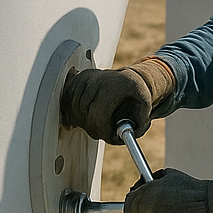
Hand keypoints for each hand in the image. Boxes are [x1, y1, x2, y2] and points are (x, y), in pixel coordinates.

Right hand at [60, 58, 174, 143]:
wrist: (127, 77)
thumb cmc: (136, 93)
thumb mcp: (145, 106)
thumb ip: (141, 124)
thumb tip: (129, 136)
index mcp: (117, 85)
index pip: (99, 113)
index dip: (102, 129)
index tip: (108, 135)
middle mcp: (98, 79)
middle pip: (85, 113)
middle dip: (93, 128)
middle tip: (102, 132)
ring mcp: (85, 78)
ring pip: (75, 110)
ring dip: (83, 122)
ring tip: (98, 121)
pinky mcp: (76, 79)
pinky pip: (67, 103)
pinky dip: (73, 113)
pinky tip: (85, 115)